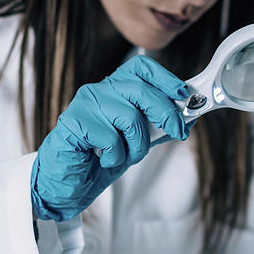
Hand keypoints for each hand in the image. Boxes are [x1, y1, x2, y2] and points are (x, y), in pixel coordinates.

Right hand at [31, 55, 191, 221]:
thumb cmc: (99, 160)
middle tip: (178, 132)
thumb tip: (187, 118)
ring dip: (137, 145)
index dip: (166, 78)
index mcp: (114, 89)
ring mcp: (85, 104)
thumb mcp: (137, 141)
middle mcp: (99, 90)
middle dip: (166, 113)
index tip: (183, 94)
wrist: (66, 185)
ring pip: (129, 117)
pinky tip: (103, 159)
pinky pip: (111, 137)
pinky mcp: (73, 122)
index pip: (141, 68)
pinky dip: (115, 156)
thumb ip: (158, 127)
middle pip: (141, 90)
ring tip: (125, 156)